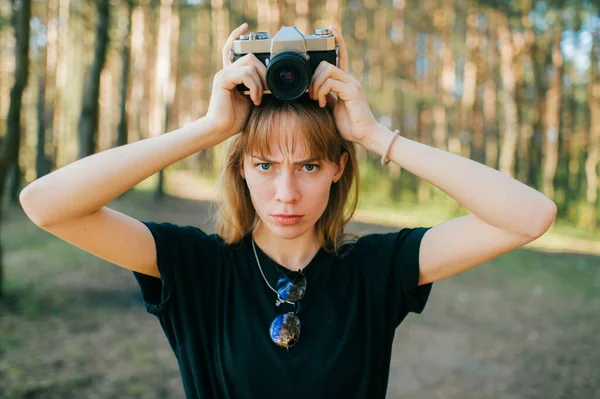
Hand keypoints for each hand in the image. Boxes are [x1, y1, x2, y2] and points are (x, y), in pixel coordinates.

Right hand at [204, 23, 267, 138]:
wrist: (221, 129)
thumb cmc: (236, 118)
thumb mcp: (252, 99)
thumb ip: (258, 87)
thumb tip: (273, 82)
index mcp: (232, 74)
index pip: (232, 48)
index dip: (237, 35)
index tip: (245, 28)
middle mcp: (226, 71)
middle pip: (249, 56)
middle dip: (264, 71)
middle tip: (268, 89)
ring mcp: (223, 74)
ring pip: (249, 65)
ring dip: (260, 82)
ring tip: (260, 97)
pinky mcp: (222, 80)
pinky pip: (244, 74)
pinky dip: (254, 87)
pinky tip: (255, 99)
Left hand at [308, 26, 378, 143]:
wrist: (364, 135)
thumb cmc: (349, 125)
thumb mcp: (332, 108)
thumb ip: (325, 97)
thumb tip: (314, 91)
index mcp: (345, 82)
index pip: (342, 55)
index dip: (338, 40)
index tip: (331, 28)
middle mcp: (350, 79)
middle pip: (326, 64)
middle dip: (313, 78)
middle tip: (311, 95)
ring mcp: (352, 84)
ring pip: (327, 70)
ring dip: (316, 86)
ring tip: (316, 100)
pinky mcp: (352, 91)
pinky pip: (330, 83)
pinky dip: (321, 92)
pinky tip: (322, 103)